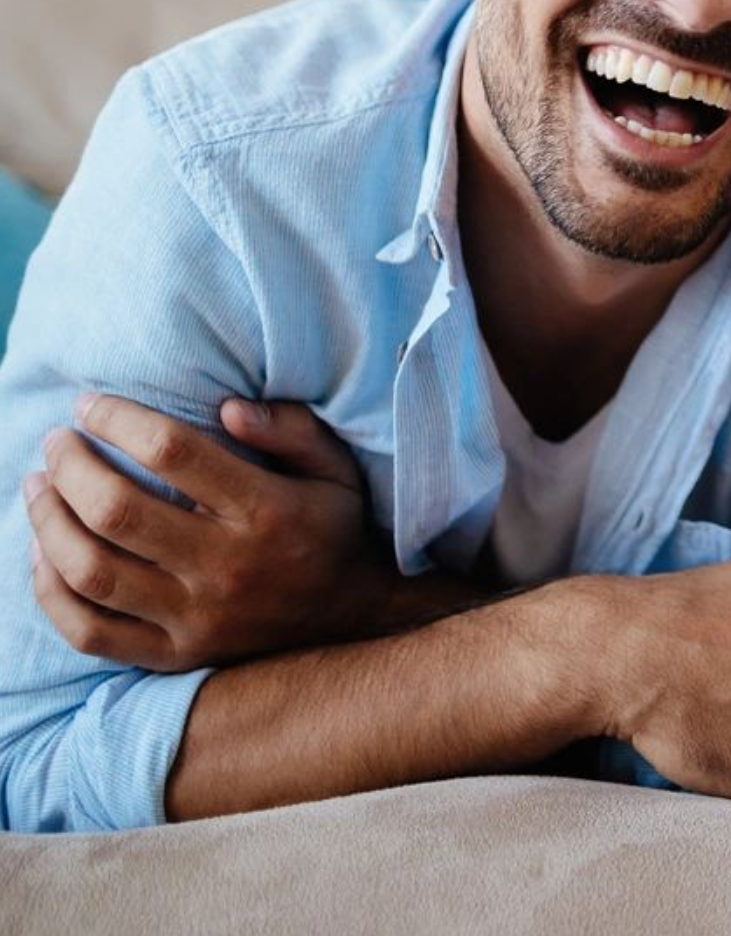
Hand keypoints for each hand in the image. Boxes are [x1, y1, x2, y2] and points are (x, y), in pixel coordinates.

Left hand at [25, 394, 402, 670]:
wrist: (362, 620)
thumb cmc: (338, 528)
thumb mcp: (337, 467)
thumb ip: (291, 429)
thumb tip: (228, 405)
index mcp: (266, 511)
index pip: (172, 451)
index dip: (119, 420)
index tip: (90, 404)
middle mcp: (227, 567)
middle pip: (116, 510)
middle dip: (70, 466)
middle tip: (56, 443)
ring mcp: (197, 618)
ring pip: (91, 571)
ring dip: (47, 523)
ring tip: (38, 488)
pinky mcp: (178, 655)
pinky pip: (90, 631)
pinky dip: (51, 593)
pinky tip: (44, 555)